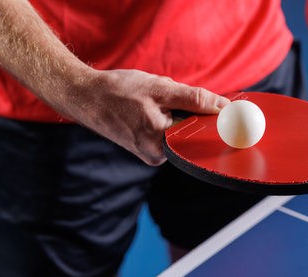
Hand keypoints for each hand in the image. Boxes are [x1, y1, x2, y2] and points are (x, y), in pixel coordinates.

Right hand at [64, 69, 229, 165]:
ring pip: (177, 130)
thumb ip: (194, 99)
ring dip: (174, 112)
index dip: (211, 120)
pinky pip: (166, 131)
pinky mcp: (145, 148)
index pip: (200, 135)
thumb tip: (223, 107)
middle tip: (169, 96)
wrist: (84, 96)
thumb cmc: (117, 92)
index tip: (219, 109)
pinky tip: (147, 107)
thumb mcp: (160, 89)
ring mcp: (149, 154)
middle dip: (187, 112)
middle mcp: (156, 156)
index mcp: (160, 145)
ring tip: (151, 101)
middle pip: (189, 133)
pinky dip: (165, 116)